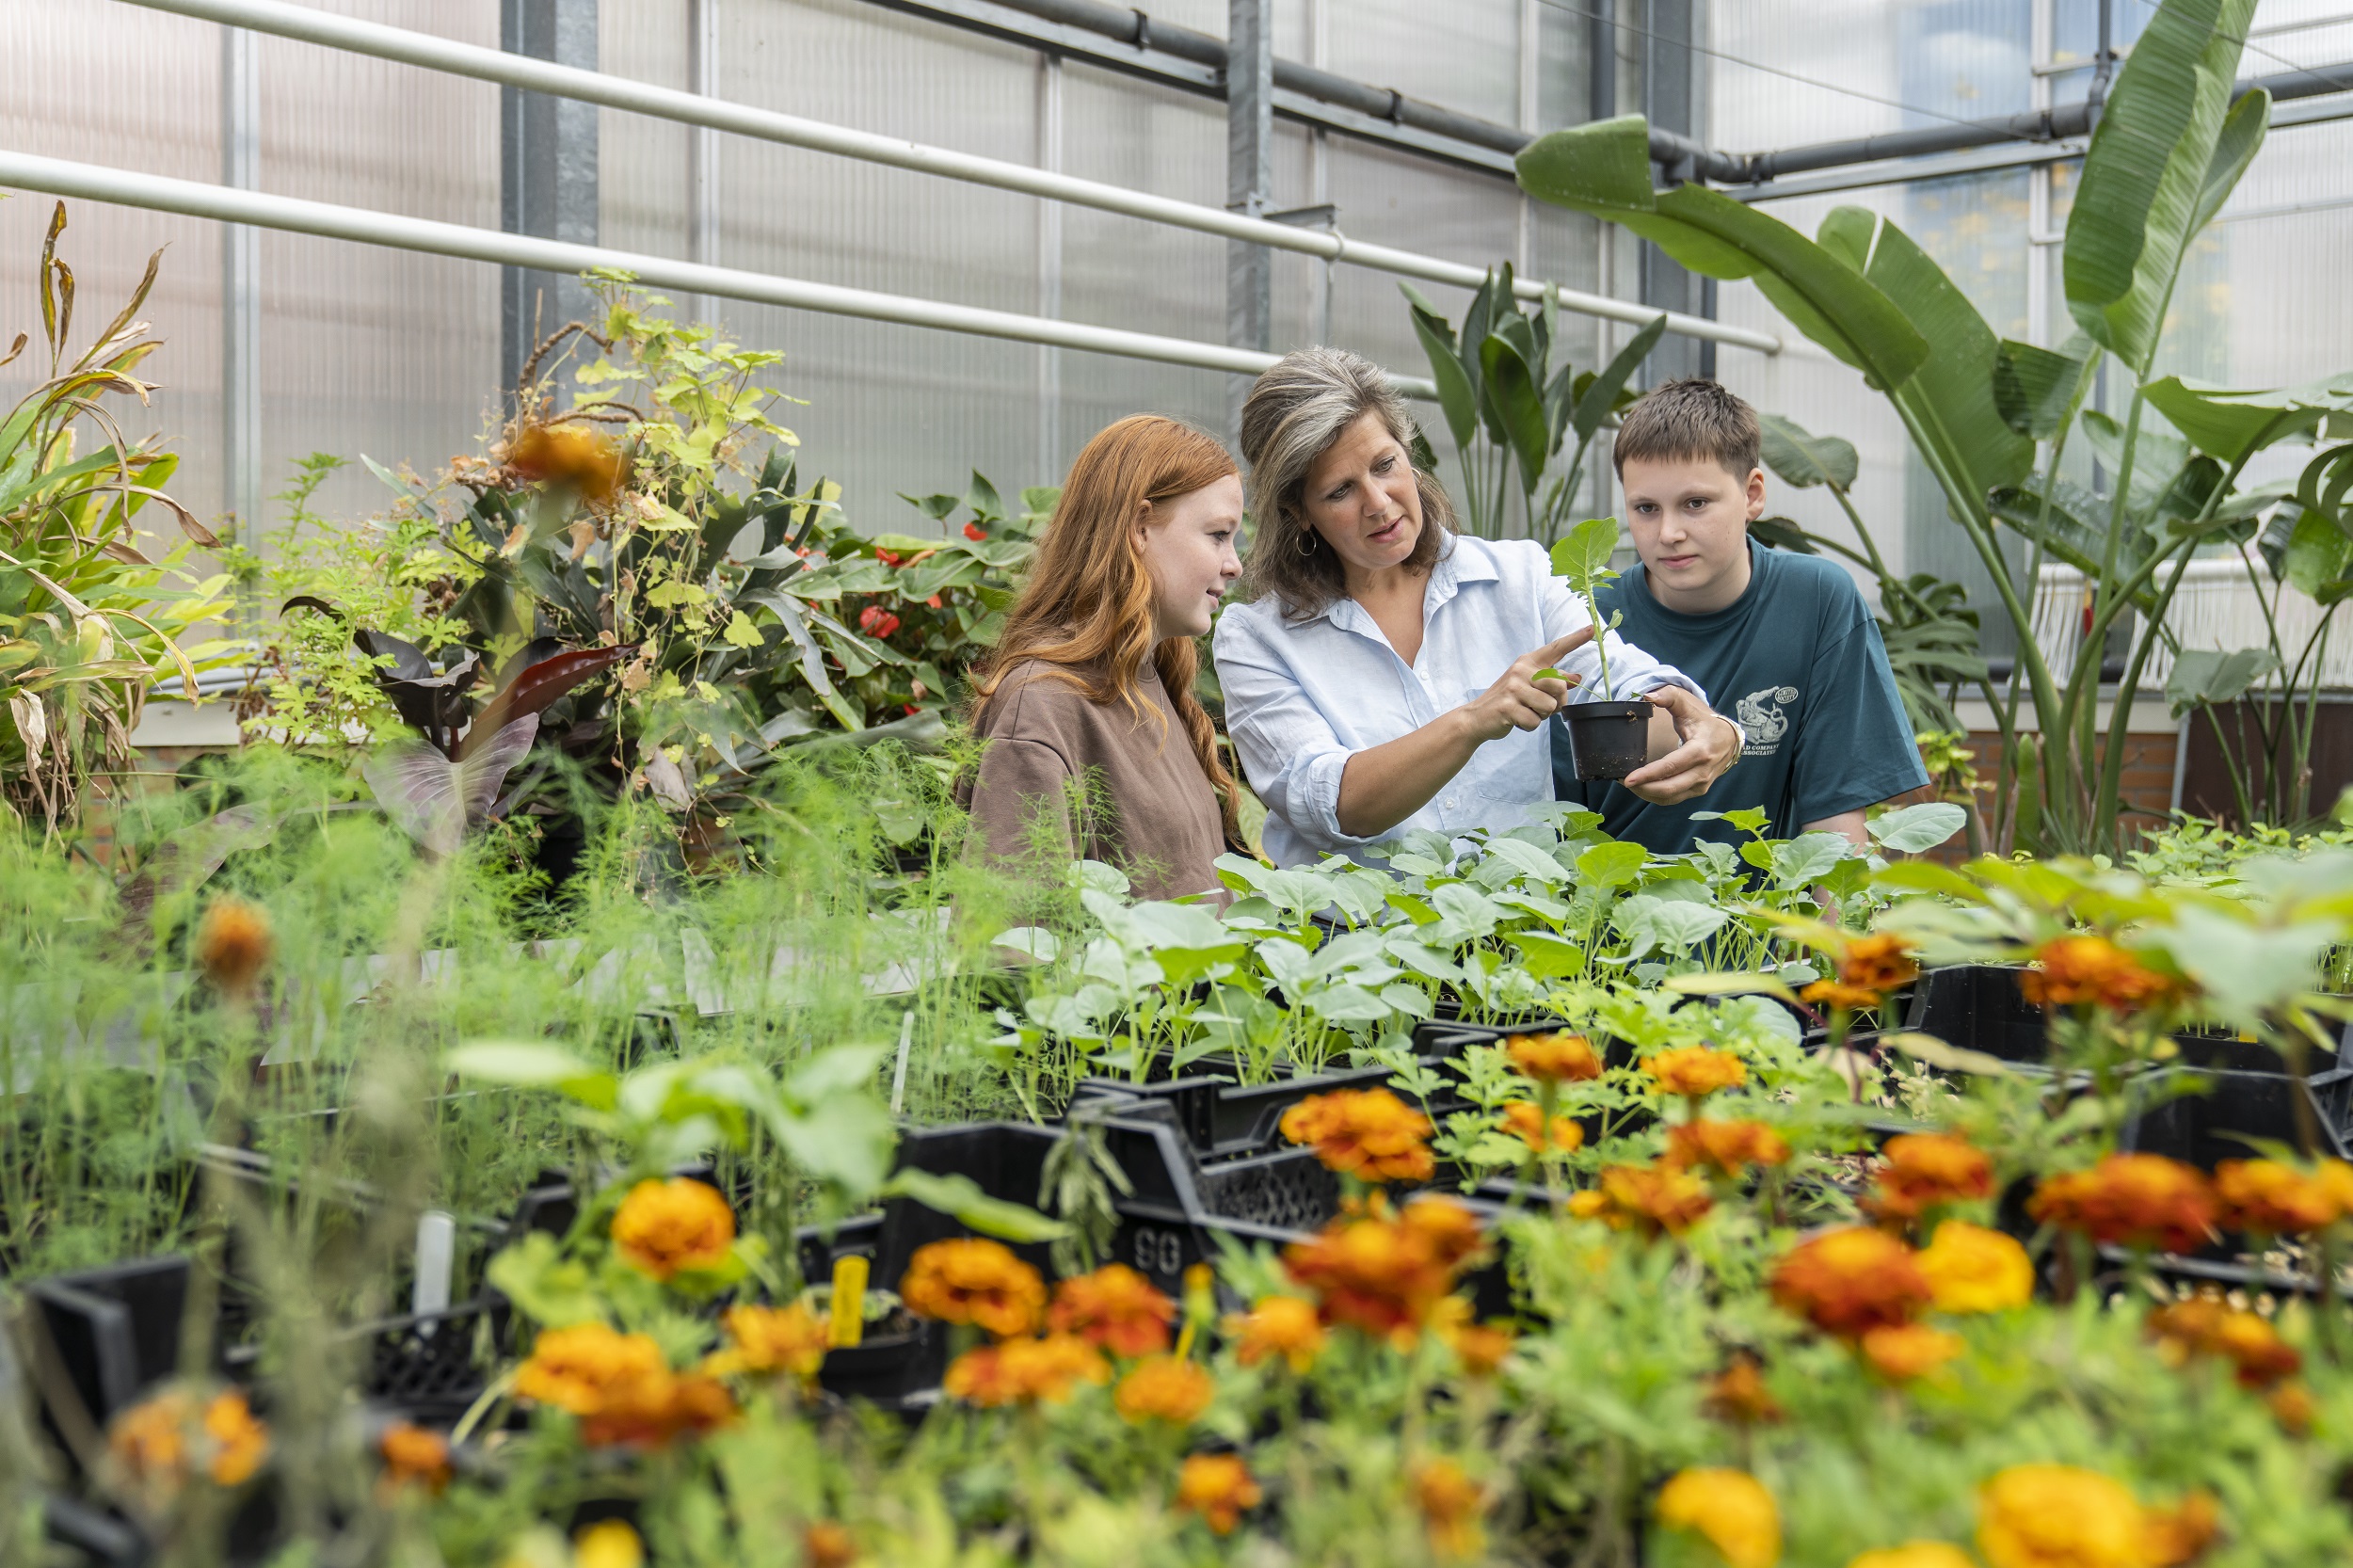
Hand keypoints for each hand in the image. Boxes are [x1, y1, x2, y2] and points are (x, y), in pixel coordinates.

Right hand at [1461, 629, 1591, 742]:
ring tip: (1526, 712)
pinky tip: (1517, 721)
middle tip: (1540, 707)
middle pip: (1560, 686)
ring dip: (1542, 716)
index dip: (1576, 639)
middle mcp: (1521, 670)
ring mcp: (1513, 688)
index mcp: (1528, 662)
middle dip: (1557, 702)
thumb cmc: (1508, 700)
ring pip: (1549, 706)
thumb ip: (1552, 681)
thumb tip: (1576, 678)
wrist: (1477, 717)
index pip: (1556, 648)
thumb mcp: (1529, 686)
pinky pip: (1535, 721)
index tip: (1592, 629)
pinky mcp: (1508, 707)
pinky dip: (1530, 726)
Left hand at [1622, 685, 1741, 803]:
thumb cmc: (1705, 724)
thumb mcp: (1690, 708)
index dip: (1648, 775)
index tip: (1628, 778)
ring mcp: (1701, 785)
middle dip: (1643, 788)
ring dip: (1647, 794)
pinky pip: (1673, 799)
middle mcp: (1702, 772)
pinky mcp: (1698, 791)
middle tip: (1623, 781)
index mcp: (1700, 751)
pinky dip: (1655, 796)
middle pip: (1669, 788)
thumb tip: (1648, 696)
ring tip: (1630, 784)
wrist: (1729, 741)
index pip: (1671, 767)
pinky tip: (1643, 788)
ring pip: (1669, 797)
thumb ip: (1670, 697)